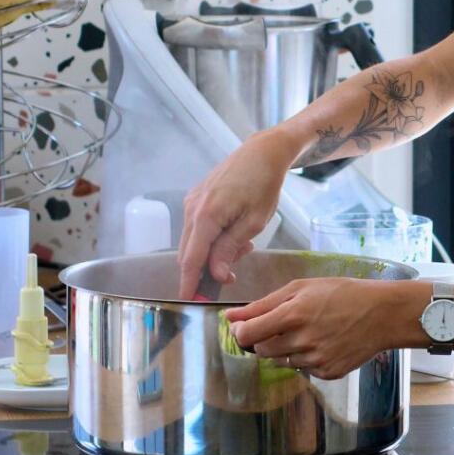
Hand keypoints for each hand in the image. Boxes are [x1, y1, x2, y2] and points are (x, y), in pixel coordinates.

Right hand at [177, 130, 294, 298]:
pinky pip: (197, 227)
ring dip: (212, 252)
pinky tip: (234, 232)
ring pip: (194, 241)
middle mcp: (192, 208)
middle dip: (207, 269)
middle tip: (233, 271)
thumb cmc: (264, 185)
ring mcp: (191, 201)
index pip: (190, 260)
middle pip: (189, 252)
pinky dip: (211, 237)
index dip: (189, 284)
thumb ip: (230, 248)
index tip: (191, 302)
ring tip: (243, 244)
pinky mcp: (196, 197)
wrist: (263, 152)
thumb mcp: (254, 222)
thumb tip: (215, 274)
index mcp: (206, 215)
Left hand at [223, 277, 415, 378]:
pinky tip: (324, 342)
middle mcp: (302, 340)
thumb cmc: (342, 293)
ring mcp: (315, 360)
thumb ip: (263, 304)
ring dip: (286, 347)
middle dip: (265, 338)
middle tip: (284, 323)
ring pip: (281, 361)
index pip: (248, 334)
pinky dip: (306, 358)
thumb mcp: (302, 288)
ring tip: (309, 330)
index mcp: (293, 314)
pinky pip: (303, 369)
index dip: (241, 331)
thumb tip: (230, 317)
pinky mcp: (327, 373)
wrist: (382, 314)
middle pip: (262, 349)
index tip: (244, 327)